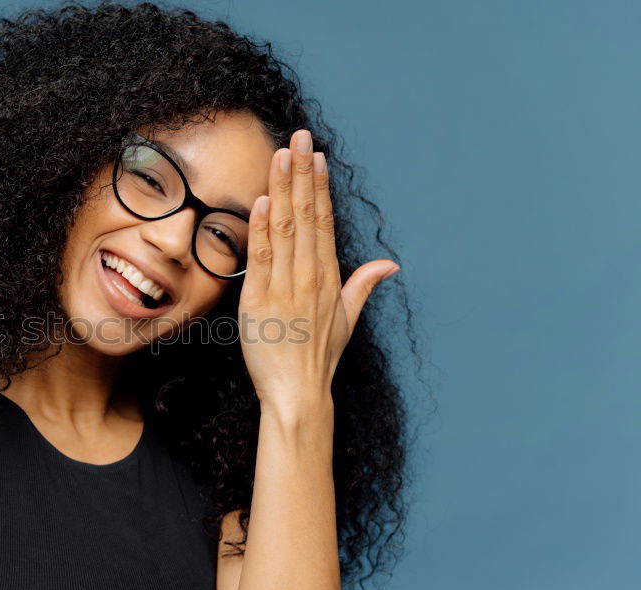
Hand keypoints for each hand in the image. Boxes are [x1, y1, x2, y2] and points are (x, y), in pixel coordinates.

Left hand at [238, 129, 399, 408]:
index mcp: (328, 277)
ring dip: (282, 190)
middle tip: (297, 137)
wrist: (298, 393)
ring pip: (284, 230)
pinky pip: (261, 259)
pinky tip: (262, 200)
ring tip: (281, 156)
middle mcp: (309, 277)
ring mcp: (284, 288)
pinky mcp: (259, 302)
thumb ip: (363, 286)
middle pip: (306, 216)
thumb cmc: (319, 357)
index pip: (324, 222)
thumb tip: (390, 265)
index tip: (316, 156)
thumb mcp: (348, 320)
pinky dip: (261, 229)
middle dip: (301, 173)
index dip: (320, 186)